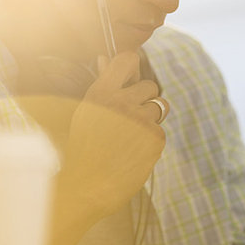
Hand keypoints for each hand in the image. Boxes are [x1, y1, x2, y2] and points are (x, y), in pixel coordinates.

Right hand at [57, 51, 167, 225]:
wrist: (87, 186)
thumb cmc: (84, 148)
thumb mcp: (87, 112)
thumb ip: (102, 85)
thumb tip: (105, 58)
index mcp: (101, 92)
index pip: (127, 59)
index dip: (132, 66)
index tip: (130, 78)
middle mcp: (122, 102)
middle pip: (150, 85)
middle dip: (145, 100)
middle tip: (129, 119)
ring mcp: (141, 120)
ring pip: (160, 107)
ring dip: (150, 120)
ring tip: (130, 138)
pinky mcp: (155, 138)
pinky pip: (161, 131)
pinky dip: (151, 141)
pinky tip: (134, 153)